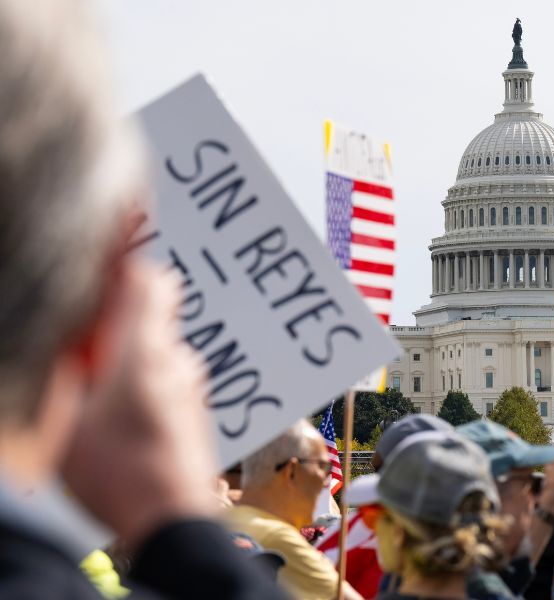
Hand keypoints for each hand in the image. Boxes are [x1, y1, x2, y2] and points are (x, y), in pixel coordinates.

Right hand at [62, 261, 216, 547]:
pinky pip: (165, 374)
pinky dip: (141, 375)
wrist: (174, 518)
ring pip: (156, 345)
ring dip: (127, 349)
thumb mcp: (65, 419)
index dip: (127, 261)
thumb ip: (65, 369)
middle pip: (151, 311)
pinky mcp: (194, 408)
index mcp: (143, 349)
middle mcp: (175, 359)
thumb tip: (64, 342)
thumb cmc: (120, 471)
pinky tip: (116, 406)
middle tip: (83, 335)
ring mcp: (190, 384)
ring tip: (92, 379)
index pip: (149, 280)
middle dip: (116, 313)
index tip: (105, 255)